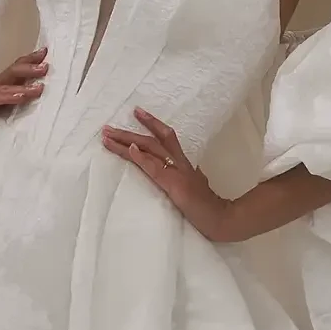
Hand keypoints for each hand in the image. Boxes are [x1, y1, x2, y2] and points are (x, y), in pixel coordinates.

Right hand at [0, 47, 49, 138]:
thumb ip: (13, 105)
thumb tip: (36, 100)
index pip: (16, 71)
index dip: (30, 61)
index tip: (46, 52)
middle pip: (13, 73)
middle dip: (30, 66)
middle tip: (47, 64)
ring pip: (5, 85)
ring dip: (23, 82)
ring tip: (39, 84)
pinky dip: (8, 96)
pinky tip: (21, 95)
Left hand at [101, 107, 235, 239]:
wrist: (222, 219)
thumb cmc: (209, 207)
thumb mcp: (198, 186)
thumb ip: (192, 176)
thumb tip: (193, 172)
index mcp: (184, 163)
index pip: (167, 136)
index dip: (152, 123)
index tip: (136, 111)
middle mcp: (180, 163)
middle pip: (153, 140)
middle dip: (129, 132)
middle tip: (108, 127)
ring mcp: (177, 173)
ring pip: (150, 150)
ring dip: (126, 142)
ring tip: (108, 137)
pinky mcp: (174, 185)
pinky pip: (155, 168)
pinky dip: (142, 158)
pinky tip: (130, 150)